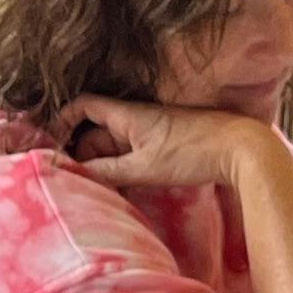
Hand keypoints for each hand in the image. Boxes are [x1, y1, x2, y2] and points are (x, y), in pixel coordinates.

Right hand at [50, 94, 285, 194]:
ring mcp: (151, 131)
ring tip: (88, 186)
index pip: (84, 105)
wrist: (241, 149)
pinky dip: (120, 167)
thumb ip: (107, 171)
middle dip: (79, 151)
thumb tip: (74, 175)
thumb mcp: (144, 167)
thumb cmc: (193, 153)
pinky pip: (131, 153)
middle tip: (65, 176)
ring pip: (113, 144)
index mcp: (128, 114)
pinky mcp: (165, 145)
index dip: (63, 119)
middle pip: (95, 130)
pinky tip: (118, 187)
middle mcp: (137, 118)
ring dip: (100, 163)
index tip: (51, 142)